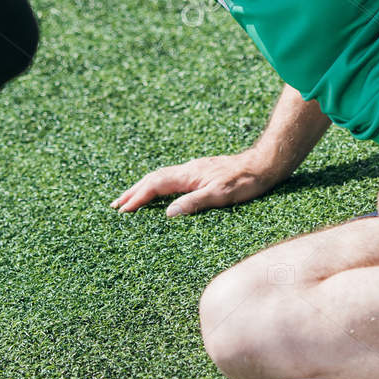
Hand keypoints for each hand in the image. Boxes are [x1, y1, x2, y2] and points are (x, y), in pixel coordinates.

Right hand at [111, 150, 279, 216]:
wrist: (263, 165)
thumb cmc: (245, 181)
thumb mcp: (221, 195)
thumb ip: (194, 203)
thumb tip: (168, 213)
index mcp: (188, 175)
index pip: (155, 185)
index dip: (138, 198)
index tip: (124, 211)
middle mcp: (187, 170)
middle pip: (152, 179)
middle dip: (133, 192)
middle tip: (115, 206)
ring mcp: (193, 170)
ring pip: (160, 178)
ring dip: (143, 189)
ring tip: (129, 200)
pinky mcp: (200, 173)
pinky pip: (170, 179)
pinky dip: (157, 187)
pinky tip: (158, 194)